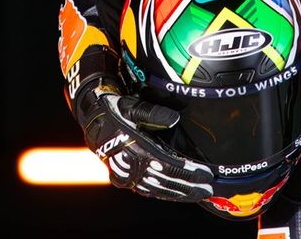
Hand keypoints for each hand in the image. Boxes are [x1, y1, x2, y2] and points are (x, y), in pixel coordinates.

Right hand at [78, 85, 213, 201]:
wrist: (92, 121)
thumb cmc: (114, 111)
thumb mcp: (131, 106)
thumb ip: (153, 113)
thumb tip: (174, 118)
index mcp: (135, 149)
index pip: (169, 165)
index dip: (189, 172)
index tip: (206, 176)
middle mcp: (131, 166)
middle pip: (166, 181)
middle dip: (189, 187)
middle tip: (208, 189)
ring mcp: (127, 175)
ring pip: (157, 189)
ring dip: (178, 193)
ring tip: (197, 194)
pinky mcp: (125, 178)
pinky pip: (147, 190)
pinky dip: (164, 193)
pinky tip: (176, 194)